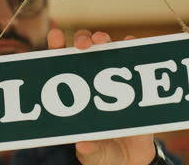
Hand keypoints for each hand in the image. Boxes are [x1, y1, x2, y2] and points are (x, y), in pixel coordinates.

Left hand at [47, 29, 155, 164]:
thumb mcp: (94, 155)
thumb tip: (83, 144)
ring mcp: (113, 81)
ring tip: (102, 40)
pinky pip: (132, 62)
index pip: (60, 67)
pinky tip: (131, 42)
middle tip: (82, 45)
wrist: (131, 161)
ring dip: (104, 40)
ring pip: (107, 50)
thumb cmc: (103, 153)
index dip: (55, 49)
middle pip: (84, 51)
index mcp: (74, 96)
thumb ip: (89, 150)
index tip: (55, 36)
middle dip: (82, 40)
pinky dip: (132, 48)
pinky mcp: (133, 86)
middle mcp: (92, 83)